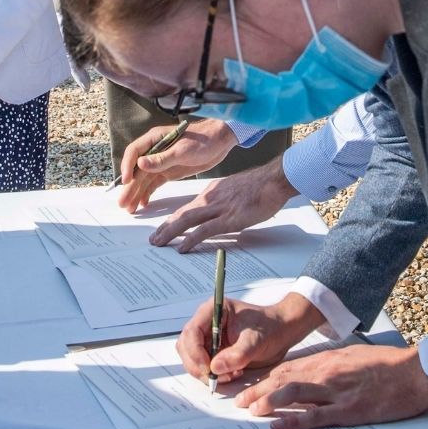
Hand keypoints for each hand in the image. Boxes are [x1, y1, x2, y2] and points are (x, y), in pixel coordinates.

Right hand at [116, 119, 238, 210]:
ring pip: (144, 179)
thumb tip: (140, 164)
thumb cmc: (203, 140)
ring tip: (129, 208)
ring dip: (136, 192)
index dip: (128, 167)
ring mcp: (161, 162)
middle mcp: (155, 150)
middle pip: (137, 170)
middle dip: (129, 187)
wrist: (221, 141)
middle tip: (122, 203)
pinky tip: (143, 203)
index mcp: (155, 139)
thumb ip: (161, 159)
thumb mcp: (182, 150)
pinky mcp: (169, 171)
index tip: (127, 182)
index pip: (134, 152)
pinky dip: (148, 193)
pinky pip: (154, 183)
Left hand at [148, 159, 297, 251]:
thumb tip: (221, 212)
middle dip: (165, 227)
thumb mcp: (237, 189)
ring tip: (158, 243)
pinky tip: (182, 247)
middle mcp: (211, 198)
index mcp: (213, 191)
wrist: (274, 180)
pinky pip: (205, 230)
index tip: (164, 227)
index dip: (174, 218)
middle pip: (182, 213)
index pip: (189, 206)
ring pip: (187, 220)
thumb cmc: (261, 186)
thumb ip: (225, 200)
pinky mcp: (229, 219)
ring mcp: (219, 208)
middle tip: (153, 238)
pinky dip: (190, 239)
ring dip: (170, 233)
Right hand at [177, 293, 327, 384]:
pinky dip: (213, 375)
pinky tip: (231, 374)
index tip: (208, 368)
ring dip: (205, 372)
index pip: (192, 331)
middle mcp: (206, 323)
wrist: (281, 333)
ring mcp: (208, 338)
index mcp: (213, 310)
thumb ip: (237, 354)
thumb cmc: (270, 328)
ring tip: (229, 375)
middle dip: (197, 365)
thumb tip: (214, 368)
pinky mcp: (213, 351)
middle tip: (215, 378)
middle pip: (186, 346)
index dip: (195, 352)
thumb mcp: (256, 341)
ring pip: (191, 359)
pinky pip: (202, 366)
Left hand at [233, 344, 427, 428]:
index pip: (288, 368)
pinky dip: (293, 420)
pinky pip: (314, 416)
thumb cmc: (388, 364)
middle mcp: (326, 372)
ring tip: (251, 410)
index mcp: (328, 359)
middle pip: (283, 379)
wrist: (414, 373)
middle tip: (241, 401)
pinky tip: (278, 425)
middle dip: (259, 390)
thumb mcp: (354, 356)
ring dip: (268, 401)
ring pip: (292, 393)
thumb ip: (332, 363)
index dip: (266, 378)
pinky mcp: (348, 409)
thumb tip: (314, 371)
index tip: (251, 385)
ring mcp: (335, 391)